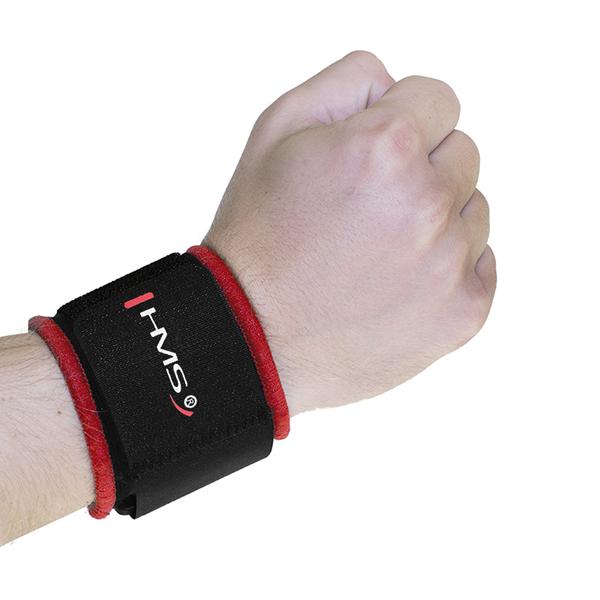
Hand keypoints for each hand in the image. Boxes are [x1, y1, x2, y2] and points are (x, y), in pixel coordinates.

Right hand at [204, 51, 495, 414]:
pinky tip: (398, 281)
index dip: (398, 121)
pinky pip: (481, 262)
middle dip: (420, 169)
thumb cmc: (259, 236)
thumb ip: (349, 81)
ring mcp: (450, 265)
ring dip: (435, 219)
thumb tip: (398, 85)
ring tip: (377, 252)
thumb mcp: (276, 131)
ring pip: (474, 210)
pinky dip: (448, 266)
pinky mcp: (463, 313)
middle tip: (366, 210)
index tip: (368, 156)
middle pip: (462, 153)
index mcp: (386, 148)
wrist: (253, 337)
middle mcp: (428, 204)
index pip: (438, 99)